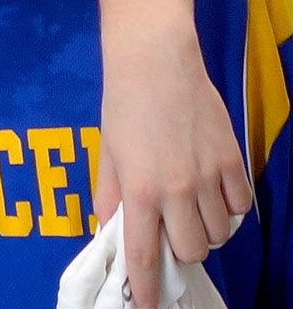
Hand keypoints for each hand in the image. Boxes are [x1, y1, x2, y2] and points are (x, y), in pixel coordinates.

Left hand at [93, 21, 251, 303]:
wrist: (155, 61)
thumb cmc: (124, 106)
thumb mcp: (107, 154)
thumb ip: (109, 197)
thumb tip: (108, 231)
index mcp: (138, 191)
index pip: (143, 255)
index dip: (148, 288)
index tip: (148, 307)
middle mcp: (176, 190)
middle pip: (190, 251)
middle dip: (179, 251)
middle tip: (170, 231)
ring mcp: (208, 178)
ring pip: (217, 234)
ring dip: (204, 230)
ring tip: (189, 207)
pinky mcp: (233, 162)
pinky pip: (239, 208)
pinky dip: (228, 210)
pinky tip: (212, 193)